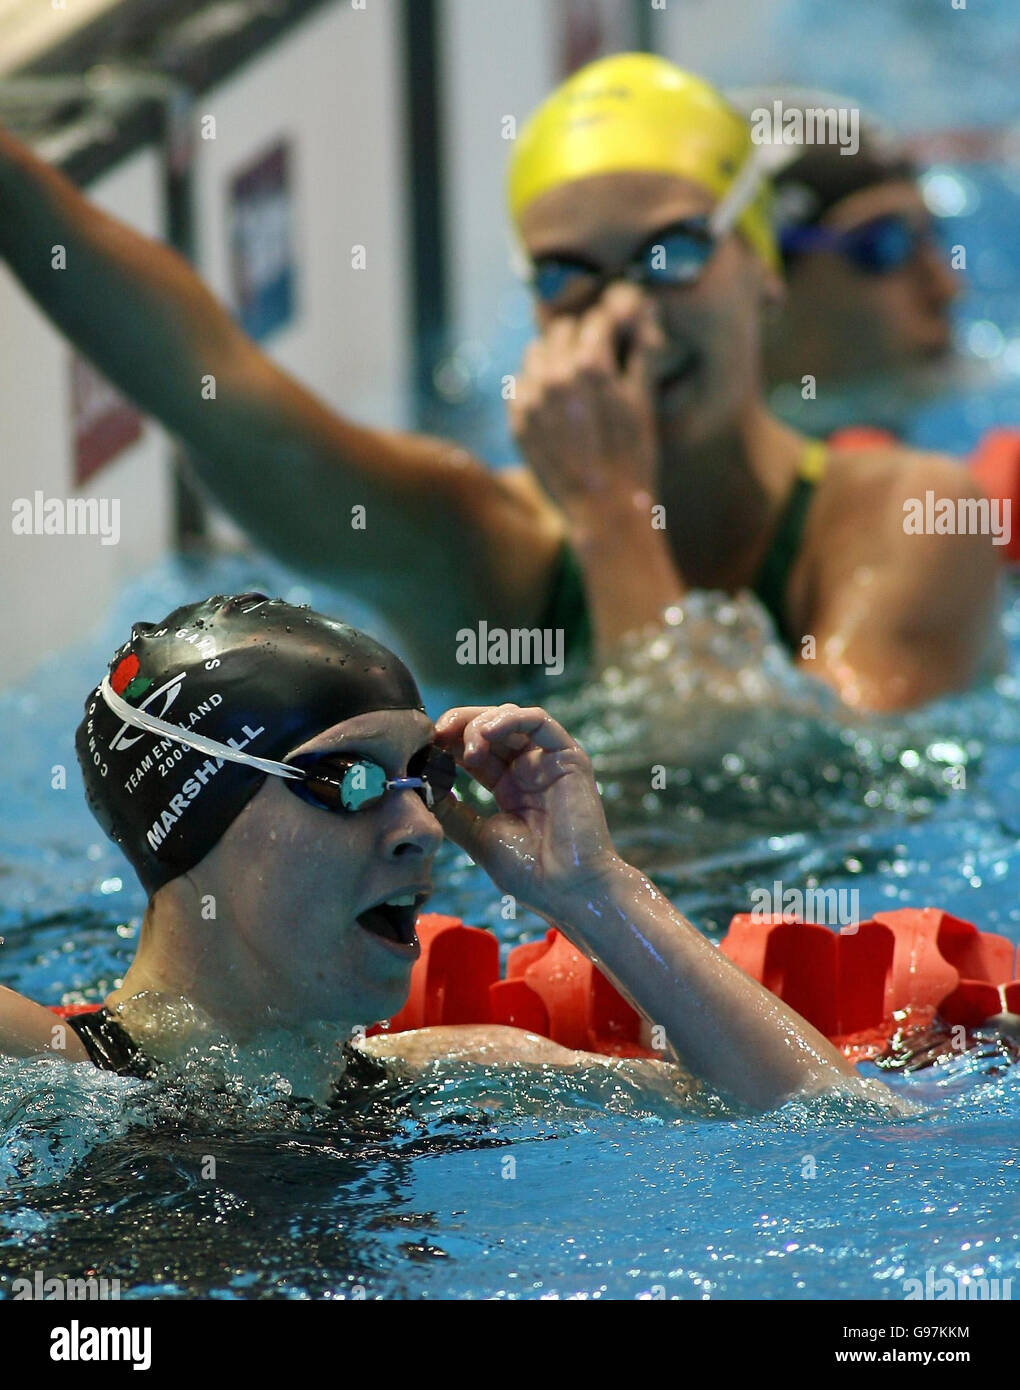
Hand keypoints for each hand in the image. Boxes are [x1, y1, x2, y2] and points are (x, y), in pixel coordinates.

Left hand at [432, 703, 621, 919]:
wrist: (568, 890)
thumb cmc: (530, 873)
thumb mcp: (478, 837)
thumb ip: (452, 811)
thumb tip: (421, 787)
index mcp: (509, 786)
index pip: (476, 748)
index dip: (449, 742)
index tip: (424, 748)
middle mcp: (529, 769)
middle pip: (491, 727)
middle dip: (460, 724)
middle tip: (437, 734)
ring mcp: (549, 761)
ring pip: (512, 718)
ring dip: (482, 722)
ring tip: (468, 745)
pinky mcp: (569, 757)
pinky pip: (540, 722)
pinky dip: (511, 719)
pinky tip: (487, 732)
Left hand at [508, 283, 665, 523]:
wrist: (604, 511)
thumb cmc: (632, 458)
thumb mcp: (643, 402)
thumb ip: (639, 354)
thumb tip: (641, 322)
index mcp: (592, 366)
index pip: (597, 319)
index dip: (612, 322)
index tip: (617, 330)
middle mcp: (555, 375)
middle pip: (562, 329)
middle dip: (581, 336)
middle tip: (595, 356)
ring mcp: (531, 398)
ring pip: (535, 351)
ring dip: (554, 356)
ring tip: (572, 378)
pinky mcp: (516, 419)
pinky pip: (520, 383)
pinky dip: (536, 384)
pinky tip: (555, 404)